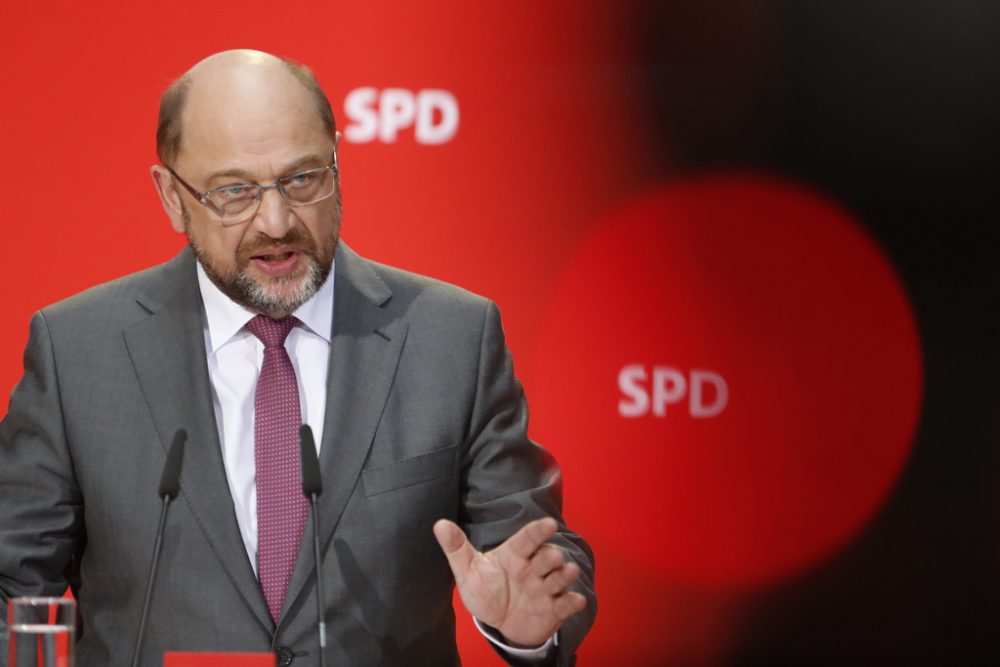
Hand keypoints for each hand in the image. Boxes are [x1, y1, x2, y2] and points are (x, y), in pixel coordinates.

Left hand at [433, 516, 586, 647]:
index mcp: (514, 555)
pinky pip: (566, 604)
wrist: (500, 622)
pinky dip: (572, 602)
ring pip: (560, 577)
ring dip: (565, 575)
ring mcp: (545, 588)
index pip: (527, 539)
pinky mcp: (554, 608)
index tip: (549, 524)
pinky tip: (576, 600)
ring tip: (567, 572)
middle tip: (552, 558)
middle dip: (551, 556)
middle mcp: (533, 568)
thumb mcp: (468, 570)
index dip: (538, 531)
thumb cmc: (486, 589)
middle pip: (546, 557)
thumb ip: (456, 548)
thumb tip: (439, 524)